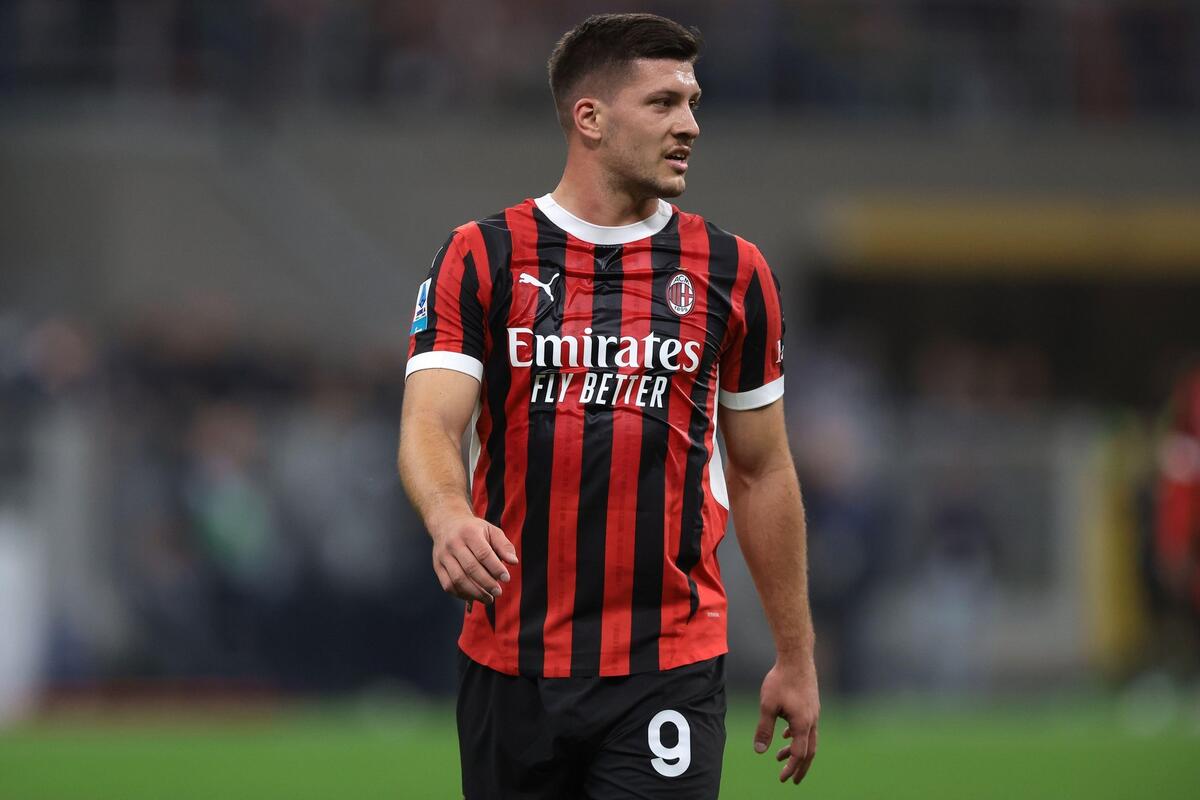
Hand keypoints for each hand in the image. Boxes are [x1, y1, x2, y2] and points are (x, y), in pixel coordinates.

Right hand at [429, 513, 517, 605]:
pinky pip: (448, 585)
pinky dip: (462, 594)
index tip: (506, 579)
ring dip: (475, 593)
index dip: (495, 568)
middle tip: (498, 592)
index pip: (483, 553)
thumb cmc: (474, 530)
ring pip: (458, 579)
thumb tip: (513, 562)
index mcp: (469, 532)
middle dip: (486, 583)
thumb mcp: (491, 530)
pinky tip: (474, 596)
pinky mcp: (437, 567)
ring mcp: (443, 556)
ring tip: (489, 599)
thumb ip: (504, 546)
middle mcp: (454, 544)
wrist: (447, 524)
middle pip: (470, 568)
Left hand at [754, 657, 819, 784]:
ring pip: (808, 738)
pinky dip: (796, 735)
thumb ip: (764, 729)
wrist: (797, 657)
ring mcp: (813, 712)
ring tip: (779, 757)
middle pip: (809, 751)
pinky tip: (785, 734)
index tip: (783, 778)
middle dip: (800, 767)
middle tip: (792, 780)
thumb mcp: (767, 706)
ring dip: (796, 750)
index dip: (791, 768)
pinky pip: (806, 726)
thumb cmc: (781, 680)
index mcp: (802, 724)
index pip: (799, 754)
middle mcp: (812, 721)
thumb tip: (759, 751)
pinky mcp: (811, 705)